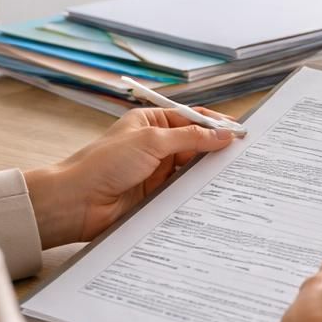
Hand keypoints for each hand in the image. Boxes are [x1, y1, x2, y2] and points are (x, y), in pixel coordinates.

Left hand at [24, 107, 236, 246]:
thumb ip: (190, 138)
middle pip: (195, 144)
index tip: (241, 133)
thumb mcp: (151, 141)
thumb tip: (223, 134)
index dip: (216, 124)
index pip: (191, 119)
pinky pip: (183, 191)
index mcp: (151, 123)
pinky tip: (213, 193)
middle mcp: (155, 145)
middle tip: (244, 155)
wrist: (77, 203)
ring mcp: (156, 171)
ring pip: (191, 169)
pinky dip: (197, 191)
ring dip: (207, 172)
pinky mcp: (156, 195)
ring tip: (234, 175)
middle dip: (216, 148)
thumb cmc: (104, 164)